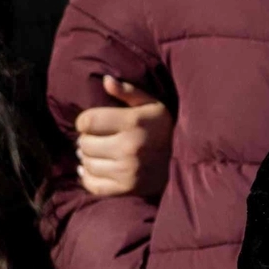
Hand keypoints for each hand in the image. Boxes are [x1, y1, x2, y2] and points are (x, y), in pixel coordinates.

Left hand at [74, 73, 168, 200]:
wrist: (184, 161)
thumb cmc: (163, 128)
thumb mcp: (151, 104)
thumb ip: (128, 91)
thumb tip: (106, 80)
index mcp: (133, 122)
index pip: (87, 121)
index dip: (84, 121)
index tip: (93, 122)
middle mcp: (129, 147)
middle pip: (85, 143)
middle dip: (87, 139)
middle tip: (97, 138)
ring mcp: (128, 171)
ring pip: (87, 164)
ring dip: (88, 157)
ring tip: (97, 152)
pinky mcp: (126, 189)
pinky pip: (92, 184)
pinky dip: (87, 176)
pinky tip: (93, 168)